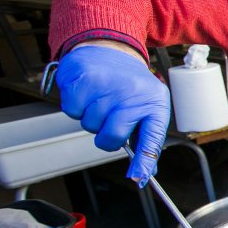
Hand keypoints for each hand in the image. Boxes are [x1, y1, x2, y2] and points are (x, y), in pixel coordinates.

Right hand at [55, 45, 170, 184]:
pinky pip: (72, 111)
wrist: (110, 50)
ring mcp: (109, 85)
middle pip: (113, 136)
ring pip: (90, 125)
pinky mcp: (84, 79)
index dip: (144, 161)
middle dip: (106, 137)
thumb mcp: (147, 107)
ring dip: (91, 118)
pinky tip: (86, 93)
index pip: (152, 138)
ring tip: (100, 99)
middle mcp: (134, 93)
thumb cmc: (129, 85)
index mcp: (155, 102)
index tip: (139, 178)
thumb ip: (147, 139)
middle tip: (108, 121)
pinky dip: (75, 107)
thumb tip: (148, 171)